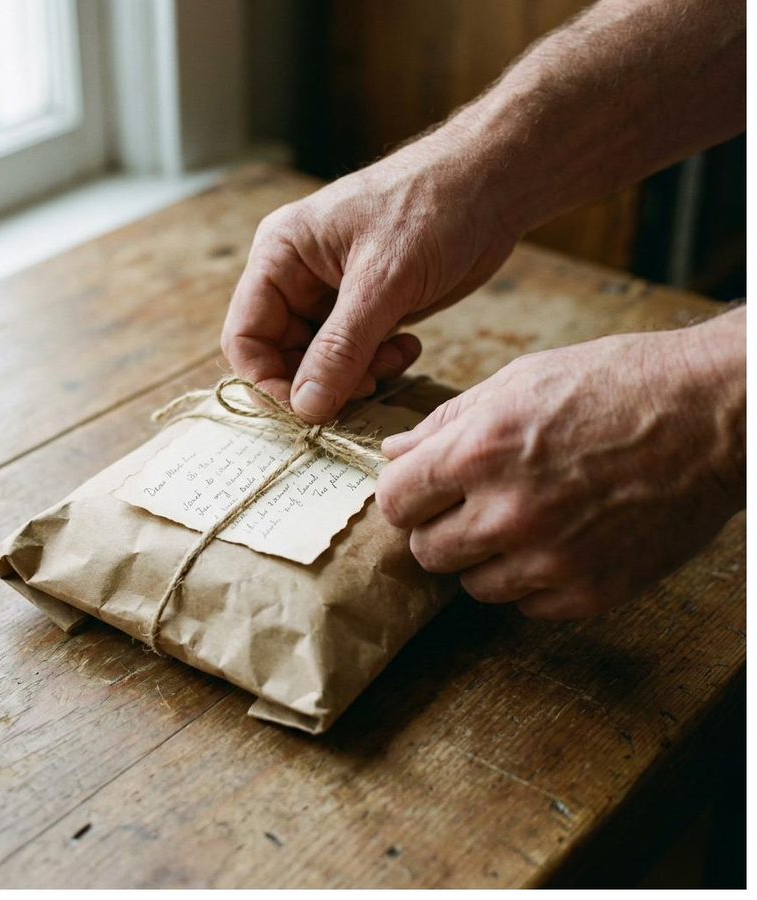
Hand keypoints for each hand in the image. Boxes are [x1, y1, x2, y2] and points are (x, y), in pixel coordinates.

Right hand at [221, 123, 517, 422]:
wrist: (492, 183)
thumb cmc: (432, 208)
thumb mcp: (383, 282)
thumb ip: (341, 348)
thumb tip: (307, 407)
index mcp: (280, 256)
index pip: (245, 337)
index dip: (269, 381)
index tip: (310, 410)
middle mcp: (296, 277)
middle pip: (282, 356)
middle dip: (321, 381)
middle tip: (366, 387)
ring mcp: (331, 294)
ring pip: (320, 363)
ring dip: (355, 376)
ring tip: (394, 358)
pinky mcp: (366, 308)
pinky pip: (354, 356)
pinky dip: (377, 363)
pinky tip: (409, 347)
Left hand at [376, 310, 745, 619]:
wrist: (712, 415)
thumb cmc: (616, 384)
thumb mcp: (521, 380)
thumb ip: (446, 422)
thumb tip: (395, 452)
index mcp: (480, 452)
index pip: (394, 499)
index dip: (404, 493)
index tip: (420, 490)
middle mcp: (508, 513)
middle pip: (425, 551)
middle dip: (438, 527)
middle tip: (470, 505)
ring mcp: (550, 560)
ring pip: (472, 585)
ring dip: (485, 558)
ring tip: (525, 520)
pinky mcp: (589, 593)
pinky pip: (526, 606)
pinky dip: (533, 580)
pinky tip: (561, 541)